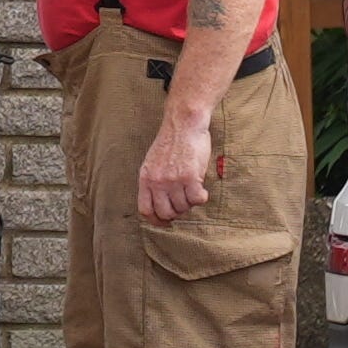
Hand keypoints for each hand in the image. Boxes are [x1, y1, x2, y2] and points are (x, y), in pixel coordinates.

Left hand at [135, 102, 217, 224]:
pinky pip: (197, 200)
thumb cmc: (171, 143)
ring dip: (190, 203)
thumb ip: (154, 181)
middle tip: (184, 203)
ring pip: (183, 207)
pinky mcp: (190, 177)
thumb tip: (162, 202)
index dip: (156, 220)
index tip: (165, 222)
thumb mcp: (153, 162)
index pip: (146, 210)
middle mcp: (157, 182)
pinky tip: (202, 190)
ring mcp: (173, 180)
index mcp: (145, 178)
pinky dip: (202, 198)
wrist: (183, 124)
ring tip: (193, 189)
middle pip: (166, 212)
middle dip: (176, 212)